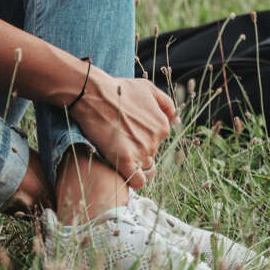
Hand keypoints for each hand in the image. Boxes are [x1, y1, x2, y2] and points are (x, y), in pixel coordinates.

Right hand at [67, 68, 176, 190]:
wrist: (93, 94)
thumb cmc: (117, 89)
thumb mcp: (147, 88)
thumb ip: (166, 103)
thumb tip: (176, 119)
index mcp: (162, 126)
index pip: (156, 141)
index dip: (141, 138)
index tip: (128, 132)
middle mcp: (156, 140)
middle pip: (149, 154)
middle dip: (136, 149)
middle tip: (118, 138)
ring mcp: (142, 151)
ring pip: (142, 166)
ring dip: (131, 162)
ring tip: (114, 148)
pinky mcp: (126, 160)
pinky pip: (137, 181)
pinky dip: (132, 180)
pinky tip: (123, 171)